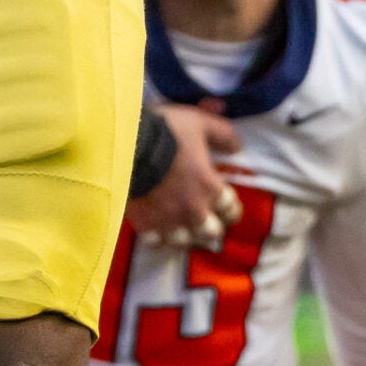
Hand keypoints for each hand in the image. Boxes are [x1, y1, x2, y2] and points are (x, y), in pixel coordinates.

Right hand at [127, 106, 242, 247]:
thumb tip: (237, 148)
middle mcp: (194, 211)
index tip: (223, 201)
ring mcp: (169, 221)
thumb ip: (222, 135)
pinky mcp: (145, 224)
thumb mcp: (200, 124)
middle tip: (203, 216)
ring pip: (185, 242)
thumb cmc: (168, 132)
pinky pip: (156, 242)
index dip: (229, 206)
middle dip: (211, 225)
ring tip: (179, 226)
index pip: (231, 209)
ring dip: (185, 234)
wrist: (129, 143)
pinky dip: (157, 236)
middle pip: (212, 233)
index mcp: (210, 188)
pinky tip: (154, 227)